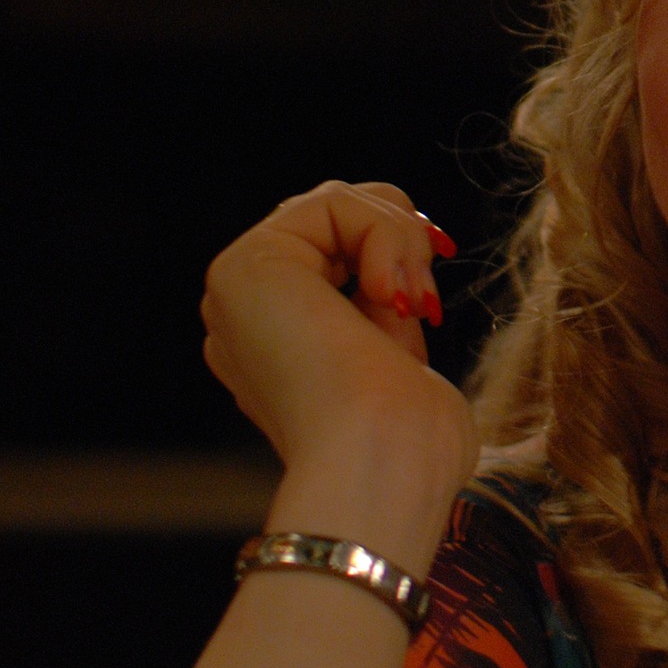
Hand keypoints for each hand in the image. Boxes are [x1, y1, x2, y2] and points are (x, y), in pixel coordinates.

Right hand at [201, 181, 478, 550]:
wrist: (382, 465)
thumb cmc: (409, 440)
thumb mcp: (400, 361)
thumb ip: (382, 315)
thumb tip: (393, 281)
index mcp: (275, 347)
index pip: (334, 256)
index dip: (393, 252)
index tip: (428, 298)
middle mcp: (245, 317)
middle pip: (333, 219)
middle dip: (399, 239)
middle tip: (425, 300)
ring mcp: (238, 291)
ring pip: (338, 203)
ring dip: (400, 240)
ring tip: (411, 304)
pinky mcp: (246, 265)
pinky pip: (335, 202)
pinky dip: (386, 235)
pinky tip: (389, 296)